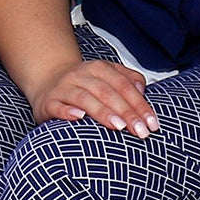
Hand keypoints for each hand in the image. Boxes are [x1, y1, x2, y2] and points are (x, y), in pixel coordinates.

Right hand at [28, 60, 156, 136]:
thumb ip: (128, 80)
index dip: (139, 103)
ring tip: (118, 126)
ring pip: (84, 98)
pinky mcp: (47, 103)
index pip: (123, 85)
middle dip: (126, 112)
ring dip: (102, 112)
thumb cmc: (84, 85)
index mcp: (98, 69)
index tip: (151, 123)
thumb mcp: (107, 76)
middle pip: (107, 92)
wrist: (48, 81)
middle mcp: (80, 76)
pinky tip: (79, 118)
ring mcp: (63, 89)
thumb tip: (142, 89)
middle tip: (140, 130)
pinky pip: (57, 106)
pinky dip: (67, 112)